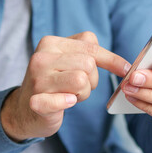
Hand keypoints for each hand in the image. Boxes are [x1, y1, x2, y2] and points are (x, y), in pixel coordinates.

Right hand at [1, 32, 129, 140]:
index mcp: (51, 43)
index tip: (125, 69)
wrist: (25, 109)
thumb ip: (93, 53)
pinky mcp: (36, 102)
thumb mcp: (71, 60)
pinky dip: (69, 103)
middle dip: (92, 79)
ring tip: (71, 94)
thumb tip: (126, 66)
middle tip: (79, 87)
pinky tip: (66, 102)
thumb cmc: (57, 82)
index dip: (112, 60)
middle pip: (88, 64)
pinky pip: (64, 100)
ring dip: (83, 93)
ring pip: (81, 81)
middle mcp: (42, 58)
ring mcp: (37, 80)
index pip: (91, 46)